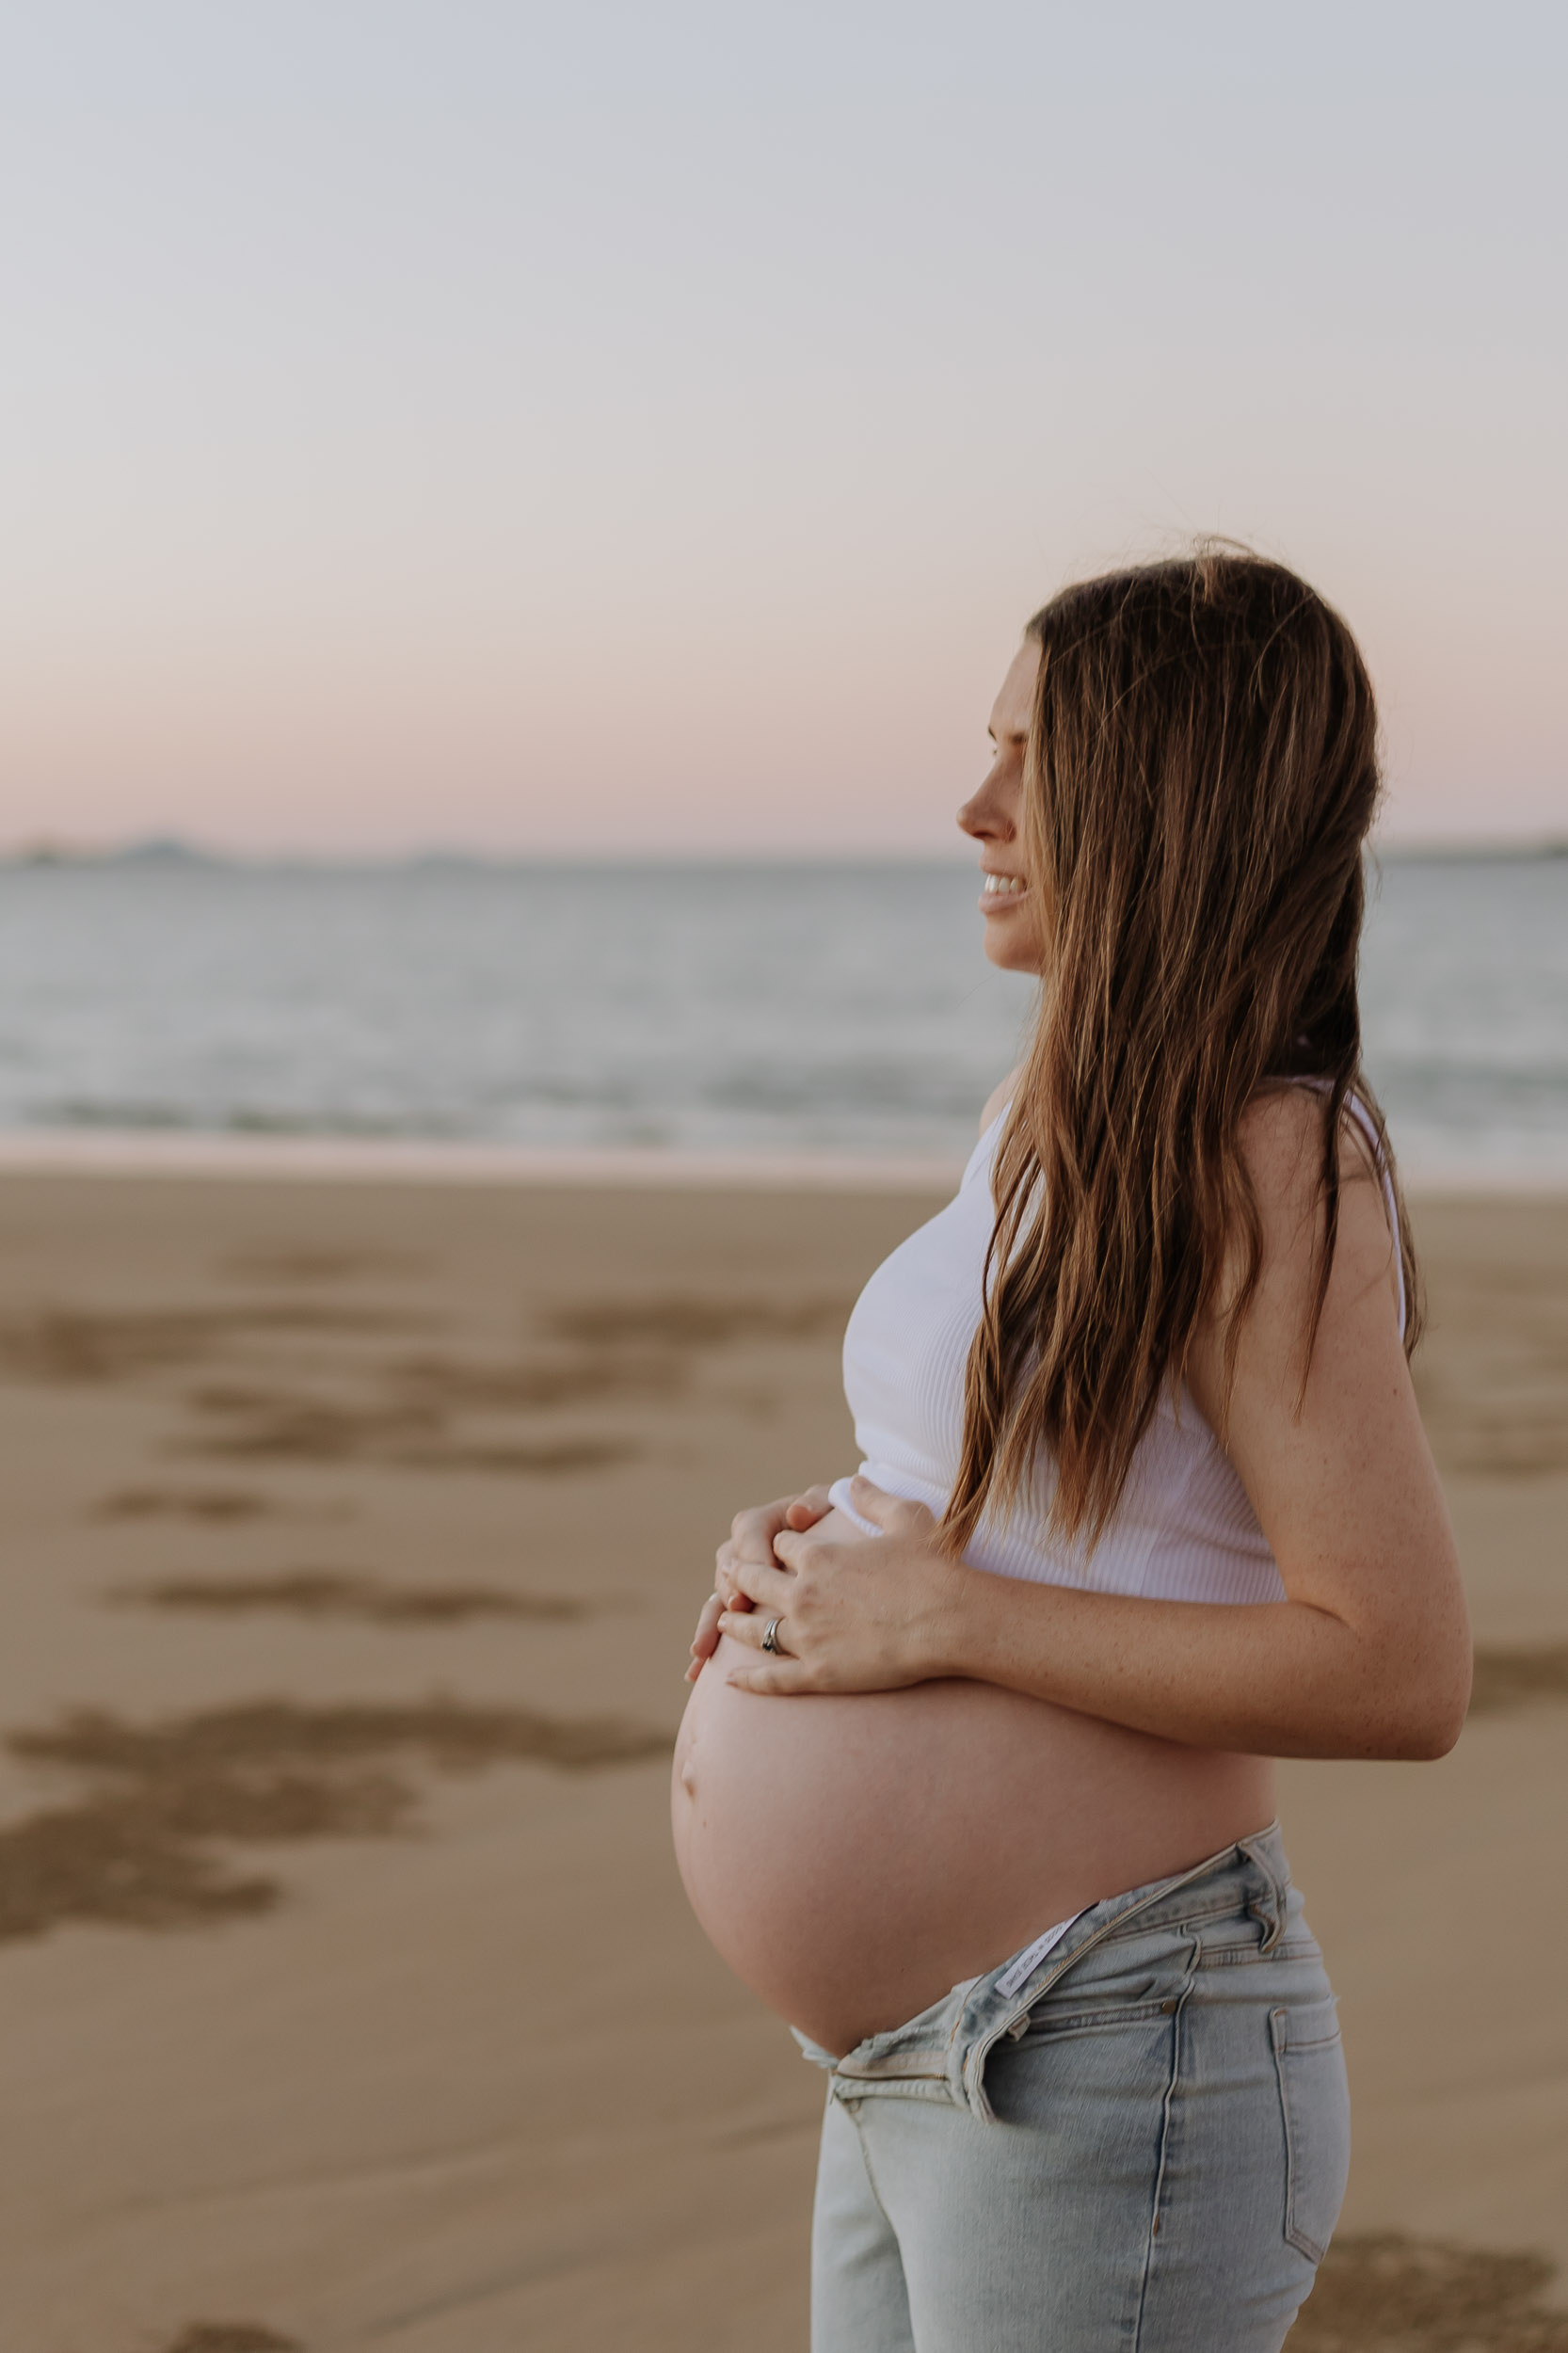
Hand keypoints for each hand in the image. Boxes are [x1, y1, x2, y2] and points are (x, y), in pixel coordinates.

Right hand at [684, 1486, 834, 1680]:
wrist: (856, 1554)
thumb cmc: (848, 1526)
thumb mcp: (838, 1508)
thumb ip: (818, 1504)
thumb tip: (796, 1513)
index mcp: (771, 1520)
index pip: (750, 1528)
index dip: (754, 1547)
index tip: (768, 1567)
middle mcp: (750, 1550)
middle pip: (729, 1563)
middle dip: (730, 1585)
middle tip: (740, 1604)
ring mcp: (745, 1581)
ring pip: (719, 1597)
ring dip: (710, 1622)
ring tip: (704, 1647)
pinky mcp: (746, 1608)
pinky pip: (722, 1625)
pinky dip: (708, 1644)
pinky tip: (696, 1670)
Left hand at [720, 1477, 966, 1694]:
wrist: (950, 1621)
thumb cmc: (934, 1567)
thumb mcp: (906, 1517)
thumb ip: (873, 1497)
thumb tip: (854, 1481)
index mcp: (819, 1557)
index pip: (780, 1545)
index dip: (779, 1544)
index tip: (780, 1548)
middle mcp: (803, 1595)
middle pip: (755, 1581)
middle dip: (741, 1575)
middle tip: (731, 1576)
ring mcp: (808, 1637)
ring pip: (755, 1630)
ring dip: (734, 1623)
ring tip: (724, 1620)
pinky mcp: (819, 1673)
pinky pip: (773, 1678)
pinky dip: (749, 1680)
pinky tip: (731, 1680)